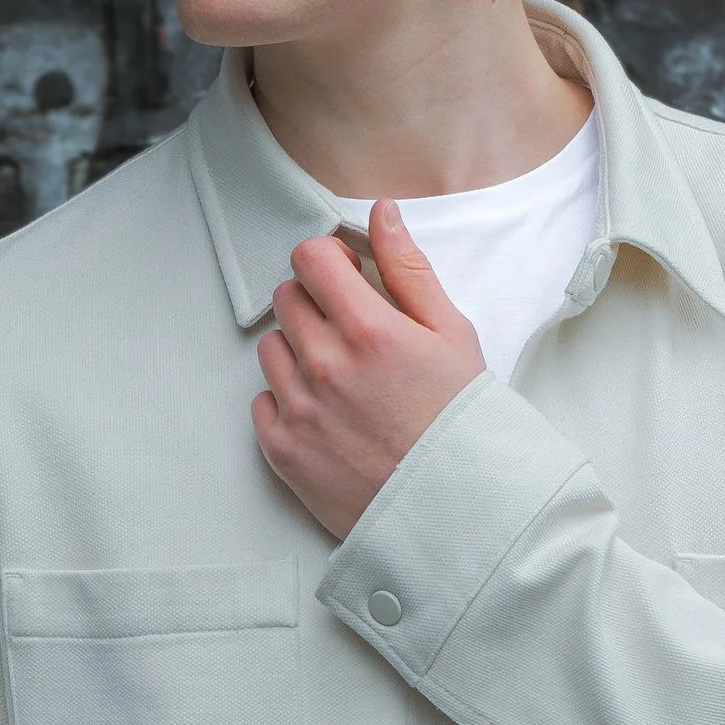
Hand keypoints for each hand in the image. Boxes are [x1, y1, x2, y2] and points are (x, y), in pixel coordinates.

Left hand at [252, 200, 484, 538]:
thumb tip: (381, 213)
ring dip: (297, 350)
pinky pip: (261, 403)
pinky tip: (326, 414)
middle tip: (348, 330)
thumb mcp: (453, 336)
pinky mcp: (284, 451)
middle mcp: (325, 365)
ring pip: (269, 348)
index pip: (309, 258)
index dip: (327, 261)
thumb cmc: (463, 425)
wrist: (457, 511)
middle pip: (286, 298)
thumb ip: (410, 270)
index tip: (346, 277)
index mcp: (369, 329)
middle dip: (314, 302)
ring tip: (340, 377)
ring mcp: (299, 409)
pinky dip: (285, 401)